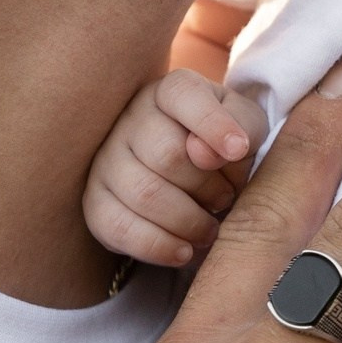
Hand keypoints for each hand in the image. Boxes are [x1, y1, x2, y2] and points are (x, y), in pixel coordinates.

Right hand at [84, 69, 267, 265]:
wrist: (194, 177)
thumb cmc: (224, 146)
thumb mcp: (248, 127)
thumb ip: (241, 126)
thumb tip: (203, 153)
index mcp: (171, 92)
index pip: (183, 95)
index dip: (213, 124)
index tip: (240, 152)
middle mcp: (131, 118)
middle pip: (167, 154)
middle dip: (206, 185)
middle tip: (226, 199)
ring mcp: (106, 158)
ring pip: (144, 193)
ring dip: (187, 220)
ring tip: (210, 228)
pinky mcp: (94, 200)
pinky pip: (117, 227)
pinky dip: (157, 246)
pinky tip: (184, 251)